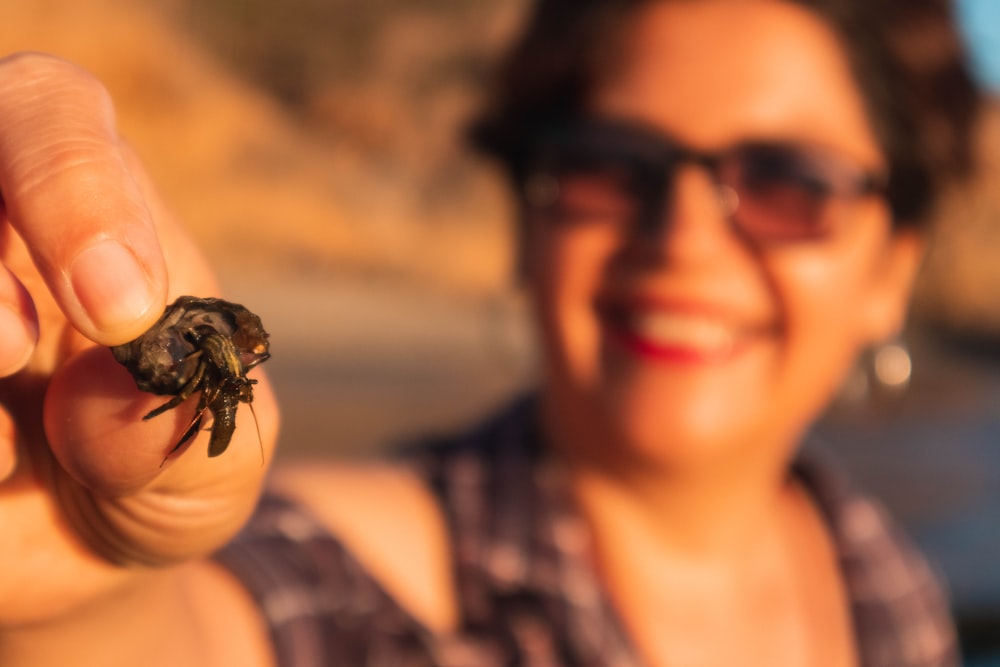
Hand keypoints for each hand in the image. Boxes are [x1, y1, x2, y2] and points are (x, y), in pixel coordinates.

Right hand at [0, 52, 278, 626]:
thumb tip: (109, 391)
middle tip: (12, 350)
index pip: (52, 111)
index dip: (71, 183)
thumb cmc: (161, 476)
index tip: (120, 309)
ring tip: (4, 454)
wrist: (88, 557)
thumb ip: (183, 431)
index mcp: (91, 208)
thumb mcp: (207, 469)